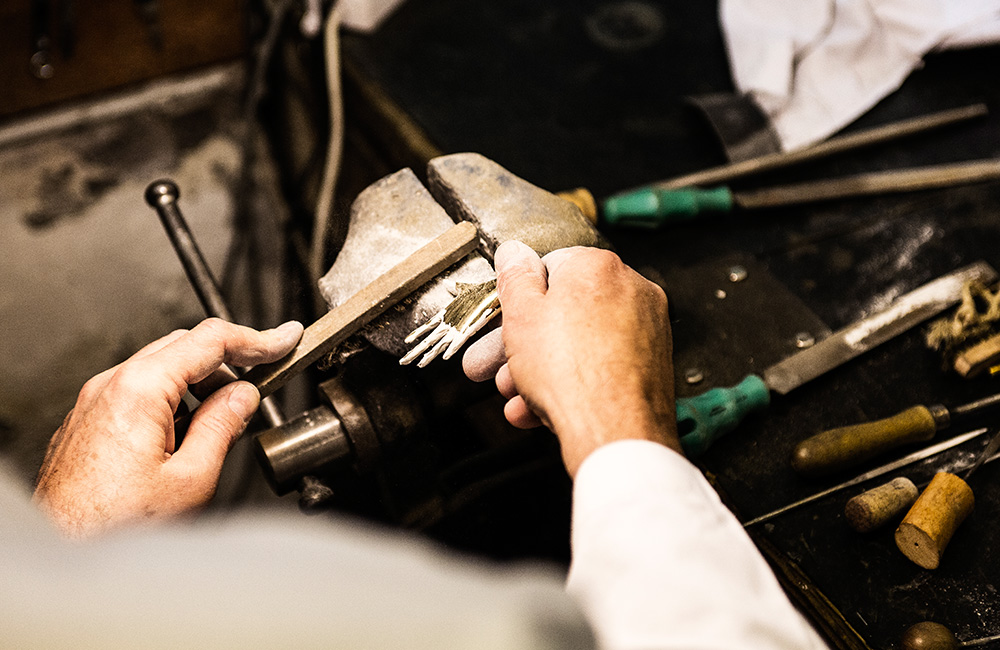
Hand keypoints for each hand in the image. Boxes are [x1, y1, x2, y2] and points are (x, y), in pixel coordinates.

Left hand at [33, 318, 302, 537]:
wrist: (64, 550)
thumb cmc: (112, 526)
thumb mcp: (191, 477)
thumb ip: (222, 427)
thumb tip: (243, 397)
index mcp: (140, 389)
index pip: (210, 340)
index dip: (257, 338)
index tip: (284, 339)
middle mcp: (110, 386)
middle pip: (184, 347)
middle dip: (230, 361)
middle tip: (265, 377)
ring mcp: (94, 402)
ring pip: (161, 368)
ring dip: (201, 382)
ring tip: (225, 421)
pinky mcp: (88, 422)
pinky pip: (138, 392)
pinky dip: (173, 399)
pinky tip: (188, 433)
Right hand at [463, 242, 679, 475]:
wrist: (615, 431)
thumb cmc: (570, 372)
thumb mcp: (522, 316)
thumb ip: (516, 278)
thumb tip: (514, 252)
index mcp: (597, 266)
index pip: (550, 267)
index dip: (521, 300)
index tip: (506, 322)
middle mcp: (630, 289)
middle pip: (565, 311)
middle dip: (526, 345)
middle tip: (499, 367)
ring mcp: (646, 327)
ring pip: (581, 343)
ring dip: (543, 370)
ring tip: (517, 396)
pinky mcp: (651, 363)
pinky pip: (602, 365)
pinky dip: (573, 383)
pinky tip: (542, 408)